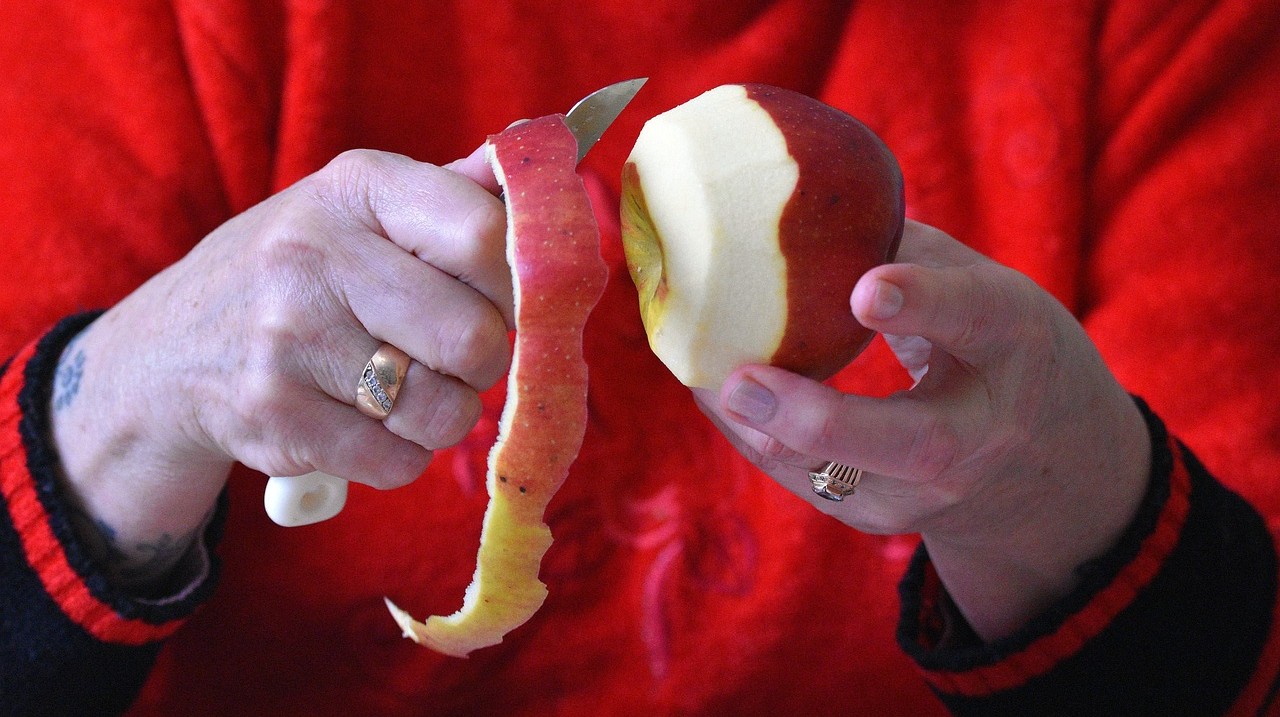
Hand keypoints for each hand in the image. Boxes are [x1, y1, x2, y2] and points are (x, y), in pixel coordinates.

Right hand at [50, 147, 509, 591]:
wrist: (171, 351)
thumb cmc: (301, 276)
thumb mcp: (361, 212)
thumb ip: (454, 197)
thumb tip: (540, 177)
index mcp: (357, 188)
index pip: (484, 233)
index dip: (519, 283)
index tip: (507, 302)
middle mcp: (315, 254)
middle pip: (473, 336)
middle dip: (483, 361)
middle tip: (455, 357)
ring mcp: (287, 338)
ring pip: (444, 410)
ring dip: (445, 414)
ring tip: (410, 391)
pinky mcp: (275, 417)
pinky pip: (400, 462)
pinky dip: (403, 455)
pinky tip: (369, 424)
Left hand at [695, 219, 1150, 639]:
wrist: (1039, 459)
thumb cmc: (988, 341)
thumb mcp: (975, 285)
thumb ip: (898, 249)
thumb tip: (792, 198)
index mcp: (1013, 344)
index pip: (975, 320)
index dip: (923, 304)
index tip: (864, 290)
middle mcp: (980, 432)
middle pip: (909, 445)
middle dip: (818, 419)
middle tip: (742, 382)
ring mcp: (930, 490)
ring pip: (834, 479)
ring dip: (756, 430)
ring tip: (700, 377)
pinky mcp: (877, 516)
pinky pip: (801, 479)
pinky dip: (752, 436)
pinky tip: (712, 393)